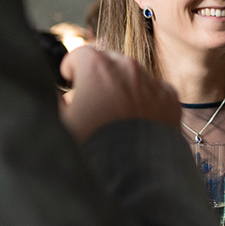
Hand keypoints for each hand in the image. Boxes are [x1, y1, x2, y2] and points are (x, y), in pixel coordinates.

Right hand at [59, 46, 178, 141]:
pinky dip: (146, 99)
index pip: (79, 54)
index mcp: (96, 67)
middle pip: (108, 60)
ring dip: (123, 86)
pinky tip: (138, 119)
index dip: (71, 69)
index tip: (70, 81)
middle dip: (98, 75)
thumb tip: (55, 91)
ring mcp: (152, 81)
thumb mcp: (61, 121)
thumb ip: (54, 99)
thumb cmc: (92, 145)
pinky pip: (155, 90)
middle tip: (93, 99)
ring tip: (116, 113)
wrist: (133, 171)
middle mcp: (127, 67)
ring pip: (134, 74)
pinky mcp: (170, 98)